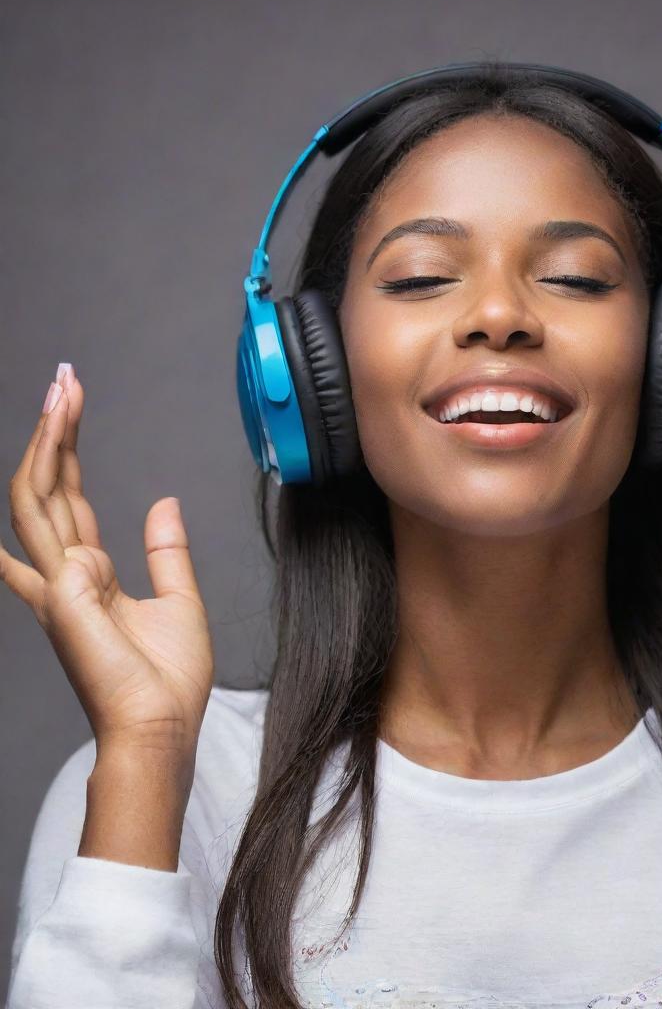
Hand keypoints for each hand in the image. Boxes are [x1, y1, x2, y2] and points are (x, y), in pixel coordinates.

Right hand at [1, 366, 213, 754]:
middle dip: (53, 434)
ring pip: (38, 496)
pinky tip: (63, 430)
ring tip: (60, 391)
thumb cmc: (169, 678)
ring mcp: (58, 584)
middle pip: (49, 490)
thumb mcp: (179, 600)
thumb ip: (166, 551)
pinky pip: (51, 524)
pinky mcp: (62, 592)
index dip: (70, 457)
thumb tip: (164, 503)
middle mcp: (65, 575)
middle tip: (63, 380)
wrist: (163, 724)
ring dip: (48, 440)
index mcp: (91, 576)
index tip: (73, 410)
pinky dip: (56, 473)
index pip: (71, 503)